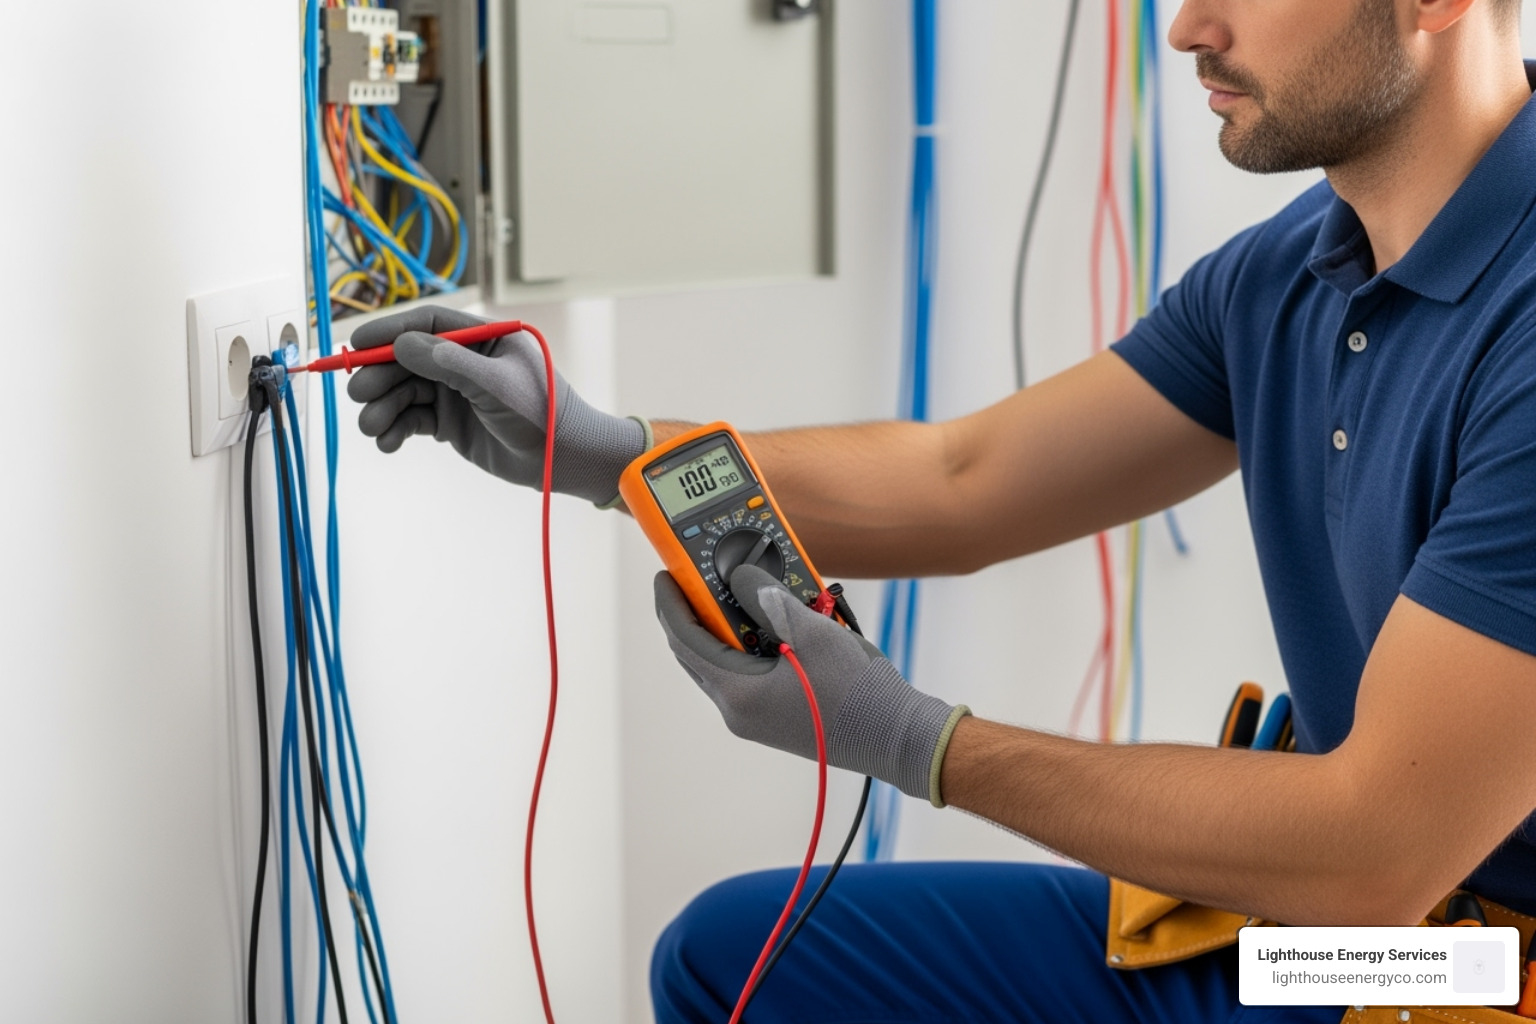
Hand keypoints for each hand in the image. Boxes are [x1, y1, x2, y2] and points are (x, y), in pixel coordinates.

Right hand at [345, 305, 648, 505]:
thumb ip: (450, 363)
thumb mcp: (496, 384)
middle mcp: (463, 360)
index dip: (388, 331)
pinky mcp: (449, 423)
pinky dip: (394, 430)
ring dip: (381, 407)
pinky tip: (387, 443)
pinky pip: (410, 420)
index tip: (356, 343)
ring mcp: (454, 391)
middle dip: (378, 375)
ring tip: (372, 428)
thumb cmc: (541, 414)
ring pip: (403, 392)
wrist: (561, 459)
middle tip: (358, 394)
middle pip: (406, 359)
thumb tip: (402, 344)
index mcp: (481, 337)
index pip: (426, 323)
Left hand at [654, 564, 970, 805]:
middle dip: (698, 611)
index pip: (686, 640)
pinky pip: (750, 671)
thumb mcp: (812, 633)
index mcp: (737, 694)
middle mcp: (738, 710)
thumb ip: (770, 600)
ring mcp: (757, 717)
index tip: (666, 573)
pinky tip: (777, 619)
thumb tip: (740, 578)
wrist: (898, 739)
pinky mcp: (776, 716)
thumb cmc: (858, 694)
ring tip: (745, 589)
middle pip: (700, 652)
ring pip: (726, 661)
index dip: (672, 603)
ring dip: (731, 625)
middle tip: (701, 575)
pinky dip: (754, 642)